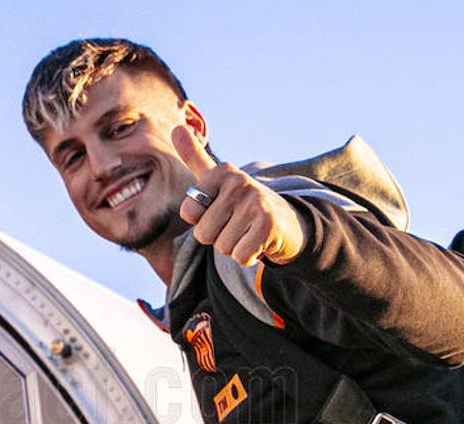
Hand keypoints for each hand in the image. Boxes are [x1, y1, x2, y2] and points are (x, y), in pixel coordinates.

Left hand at [173, 126, 306, 266]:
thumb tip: (177, 127)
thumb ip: (196, 156)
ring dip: (234, 247)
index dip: (201, 221)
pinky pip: (240, 256)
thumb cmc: (243, 203)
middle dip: (218, 237)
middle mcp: (238, 182)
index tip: (219, 212)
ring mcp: (255, 202)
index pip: (188, 213)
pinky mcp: (268, 225)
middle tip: (236, 225)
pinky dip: (248, 257)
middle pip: (204, 234)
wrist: (286, 222)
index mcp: (222, 171)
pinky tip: (258, 243)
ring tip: (248, 232)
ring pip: (222, 247)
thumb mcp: (218, 179)